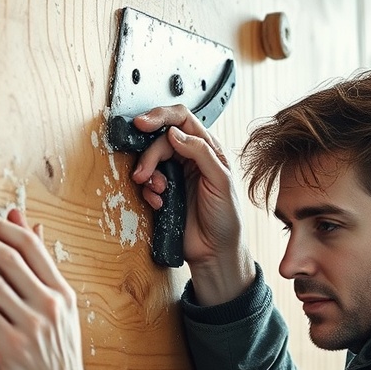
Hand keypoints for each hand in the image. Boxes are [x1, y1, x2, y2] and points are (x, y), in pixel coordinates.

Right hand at [131, 105, 254, 304]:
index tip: (143, 124)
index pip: (182, 120)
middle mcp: (191, 159)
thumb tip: (174, 133)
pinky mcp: (166, 193)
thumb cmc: (227, 218)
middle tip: (143, 173)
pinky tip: (159, 203)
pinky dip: (149, 192)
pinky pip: (148, 184)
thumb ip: (200, 152)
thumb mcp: (221, 181)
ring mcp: (177, 175)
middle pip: (160, 141)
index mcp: (208, 150)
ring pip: (151, 161)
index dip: (160, 117)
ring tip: (155, 190)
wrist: (216, 253)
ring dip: (147, 173)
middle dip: (149, 156)